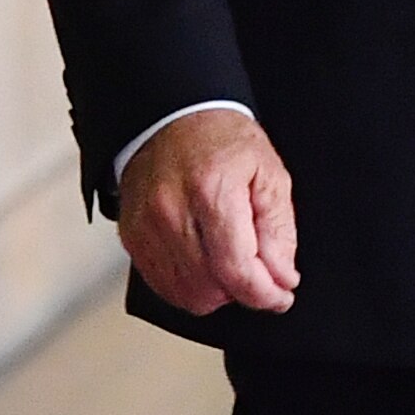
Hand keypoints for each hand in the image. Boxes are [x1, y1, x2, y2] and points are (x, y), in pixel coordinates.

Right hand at [120, 109, 297, 316]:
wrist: (172, 118)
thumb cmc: (223, 141)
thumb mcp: (270, 173)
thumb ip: (278, 229)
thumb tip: (281, 277)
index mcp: (211, 191)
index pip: (236, 269)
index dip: (265, 293)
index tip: (283, 296)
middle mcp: (170, 213)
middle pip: (209, 288)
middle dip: (244, 291)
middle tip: (263, 274)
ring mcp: (145, 228)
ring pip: (185, 294)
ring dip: (217, 291)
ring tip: (234, 264)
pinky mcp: (131, 238)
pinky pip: (162, 285)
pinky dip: (190, 286)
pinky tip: (208, 264)